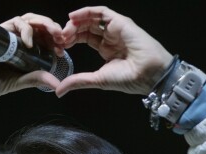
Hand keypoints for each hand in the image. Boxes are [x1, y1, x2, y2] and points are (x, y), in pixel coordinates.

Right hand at [0, 13, 65, 109]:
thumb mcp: (16, 83)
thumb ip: (35, 79)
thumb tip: (56, 83)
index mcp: (20, 50)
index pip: (40, 37)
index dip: (53, 39)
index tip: (62, 48)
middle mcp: (13, 40)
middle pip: (35, 25)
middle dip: (51, 28)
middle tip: (61, 37)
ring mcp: (5, 36)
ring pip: (26, 20)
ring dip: (42, 24)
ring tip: (51, 35)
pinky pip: (12, 24)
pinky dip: (24, 29)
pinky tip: (28, 42)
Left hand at [57, 6, 172, 97]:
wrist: (147, 74)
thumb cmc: (128, 79)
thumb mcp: (97, 80)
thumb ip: (78, 81)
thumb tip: (58, 90)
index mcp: (107, 49)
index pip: (85, 38)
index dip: (71, 39)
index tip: (60, 45)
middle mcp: (111, 38)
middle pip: (86, 27)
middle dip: (71, 31)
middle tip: (60, 37)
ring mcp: (116, 29)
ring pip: (92, 19)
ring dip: (77, 21)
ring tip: (65, 28)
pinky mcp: (121, 22)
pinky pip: (102, 12)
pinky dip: (87, 12)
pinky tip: (74, 17)